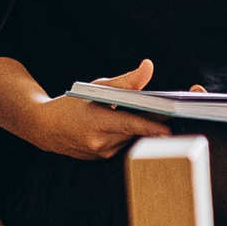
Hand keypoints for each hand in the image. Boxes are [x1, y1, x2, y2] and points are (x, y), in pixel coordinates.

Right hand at [25, 59, 167, 159]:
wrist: (46, 128)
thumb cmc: (72, 103)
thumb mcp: (96, 87)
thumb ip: (125, 81)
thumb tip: (148, 67)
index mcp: (96, 122)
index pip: (129, 125)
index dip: (150, 127)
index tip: (168, 128)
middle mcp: (101, 142)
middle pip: (137, 132)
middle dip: (156, 122)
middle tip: (180, 111)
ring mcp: (103, 153)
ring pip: (134, 139)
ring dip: (146, 128)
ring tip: (163, 114)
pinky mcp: (105, 158)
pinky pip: (126, 144)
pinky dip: (135, 134)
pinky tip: (143, 124)